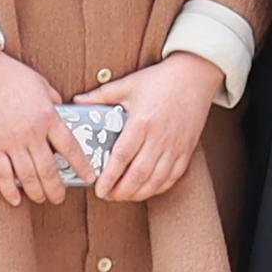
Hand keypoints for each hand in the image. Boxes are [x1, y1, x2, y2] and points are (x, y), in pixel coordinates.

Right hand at [0, 49, 89, 210]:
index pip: (70, 147)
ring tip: (41, 198)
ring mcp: (10, 141)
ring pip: (28, 176)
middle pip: (49, 169)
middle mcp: (31, 132)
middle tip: (60, 196)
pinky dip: (9, 190)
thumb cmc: (9, 74)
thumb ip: (53, 101)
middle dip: (57, 188)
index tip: (89, 178)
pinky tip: (16, 200)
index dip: (82, 166)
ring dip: (37, 192)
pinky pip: (2, 174)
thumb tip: (62, 112)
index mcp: (48, 116)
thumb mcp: (40, 84)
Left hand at [90, 58, 217, 204]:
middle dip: (121, 191)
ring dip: (138, 193)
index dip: (109, 177)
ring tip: (123, 195)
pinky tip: (146, 189)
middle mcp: (159, 138)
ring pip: (156, 180)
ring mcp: (175, 146)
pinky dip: (158, 188)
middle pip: (138, 175)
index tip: (99, 188)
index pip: (122, 157)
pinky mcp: (186, 150)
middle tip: (108, 195)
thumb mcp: (128, 85)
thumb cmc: (160, 80)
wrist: (195, 76)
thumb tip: (76, 101)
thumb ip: (101, 96)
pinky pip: (172, 177)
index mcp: (142, 122)